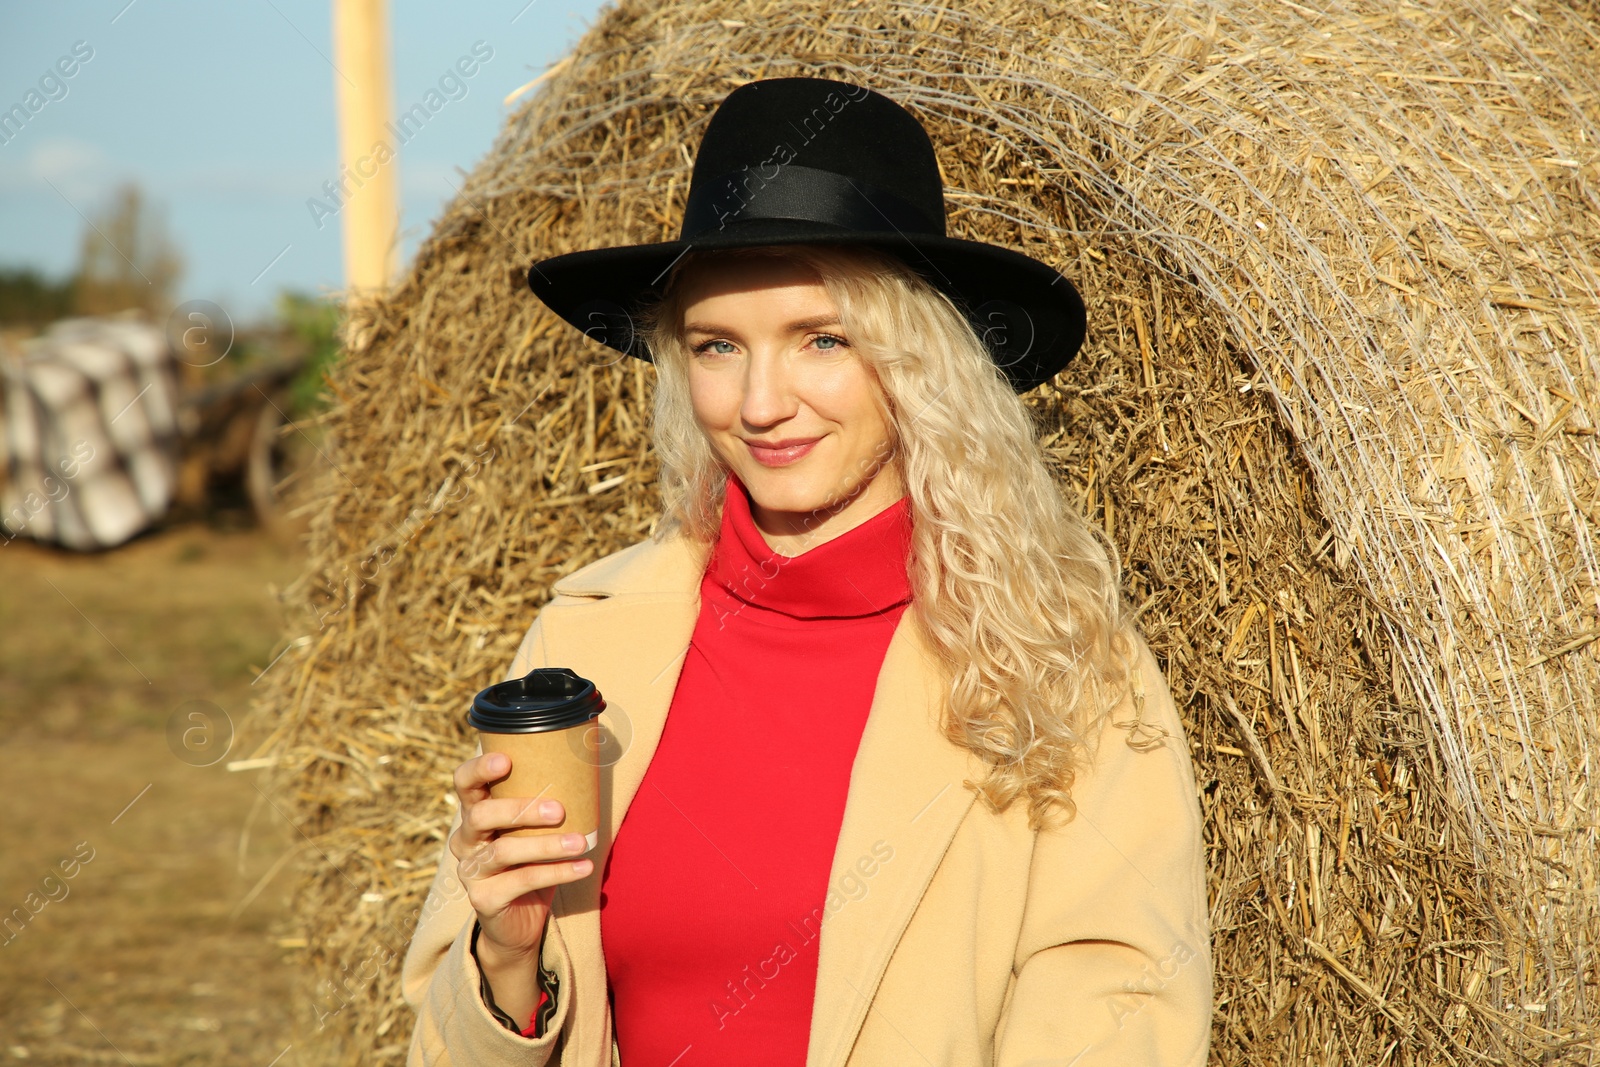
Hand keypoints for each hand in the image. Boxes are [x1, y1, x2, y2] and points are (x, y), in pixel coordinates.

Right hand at [449, 751, 591, 1020]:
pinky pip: (521, 881)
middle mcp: (466, 840)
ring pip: (504, 850)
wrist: (521, 923)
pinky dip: (557, 872)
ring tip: (581, 842)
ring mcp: (471, 871)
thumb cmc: (533, 862)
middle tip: (560, 810)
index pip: (464, 783)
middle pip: (480, 815)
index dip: (478, 769)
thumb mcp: (536, 830)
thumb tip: (591, 764)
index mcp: (475, 813)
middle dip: (521, 808)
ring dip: (547, 845)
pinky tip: (583, 867)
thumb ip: (548, 803)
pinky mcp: (483, 899)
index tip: (506, 760)